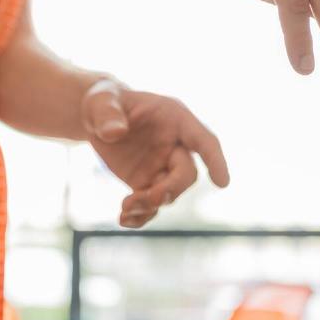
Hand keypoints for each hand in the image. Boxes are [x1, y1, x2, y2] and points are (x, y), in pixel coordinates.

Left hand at [80, 79, 229, 227]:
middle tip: (143, 198)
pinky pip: (152, 205)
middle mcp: (175, 145)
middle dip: (170, 189)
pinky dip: (141, 217)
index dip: (215, 160)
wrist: (97, 118)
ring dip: (150, 205)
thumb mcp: (101, 99)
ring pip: (170, 193)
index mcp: (175, 118)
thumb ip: (107, 112)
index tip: (222, 183)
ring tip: (124, 209)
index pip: (203, 140)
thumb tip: (115, 132)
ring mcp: (162, 166)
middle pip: (186, 174)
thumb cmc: (105, 101)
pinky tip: (123, 220)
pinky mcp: (147, 182)